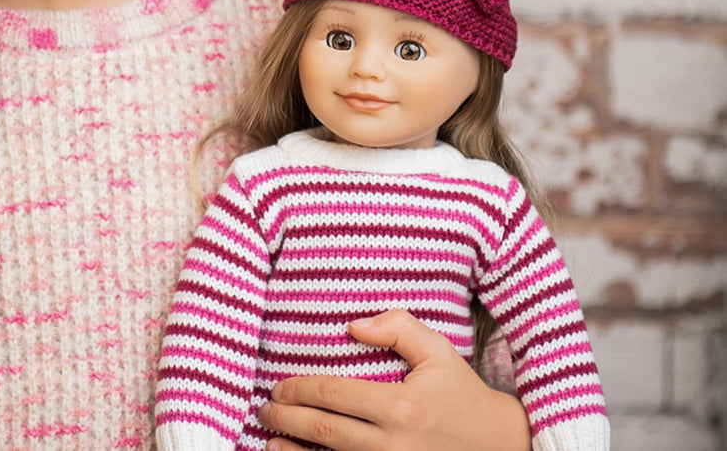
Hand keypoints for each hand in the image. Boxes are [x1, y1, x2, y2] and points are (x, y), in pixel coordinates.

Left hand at [258, 309, 530, 450]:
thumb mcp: (437, 350)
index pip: (334, 395)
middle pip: (325, 431)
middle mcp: (393, 444)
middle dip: (288, 420)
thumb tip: (353, 325)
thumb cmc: (462, 394)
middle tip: (265, 410)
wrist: (499, 446)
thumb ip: (397, 326)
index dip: (300, 390)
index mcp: (399, 407)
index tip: (279, 387)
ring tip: (268, 441)